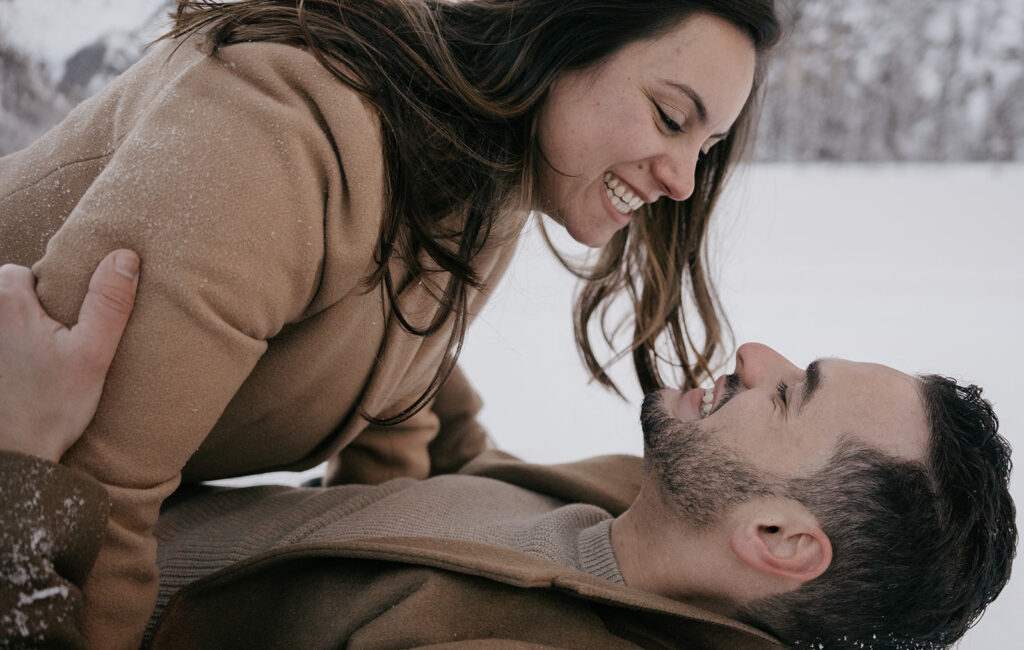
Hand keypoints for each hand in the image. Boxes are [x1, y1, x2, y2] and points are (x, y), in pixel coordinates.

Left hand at [0, 250, 138, 461]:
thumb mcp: (93, 354)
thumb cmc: (52, 407)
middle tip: (51, 345)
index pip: (19, 273)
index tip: (62, 324)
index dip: (44, 294)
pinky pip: (0, 345)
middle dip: (26, 312)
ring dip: (14, 333)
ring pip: (1, 321)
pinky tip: (21, 377)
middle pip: (2, 296)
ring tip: (35, 362)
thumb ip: (109, 303)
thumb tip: (124, 257)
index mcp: (6, 304)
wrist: (15, 456)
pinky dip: (9, 354)